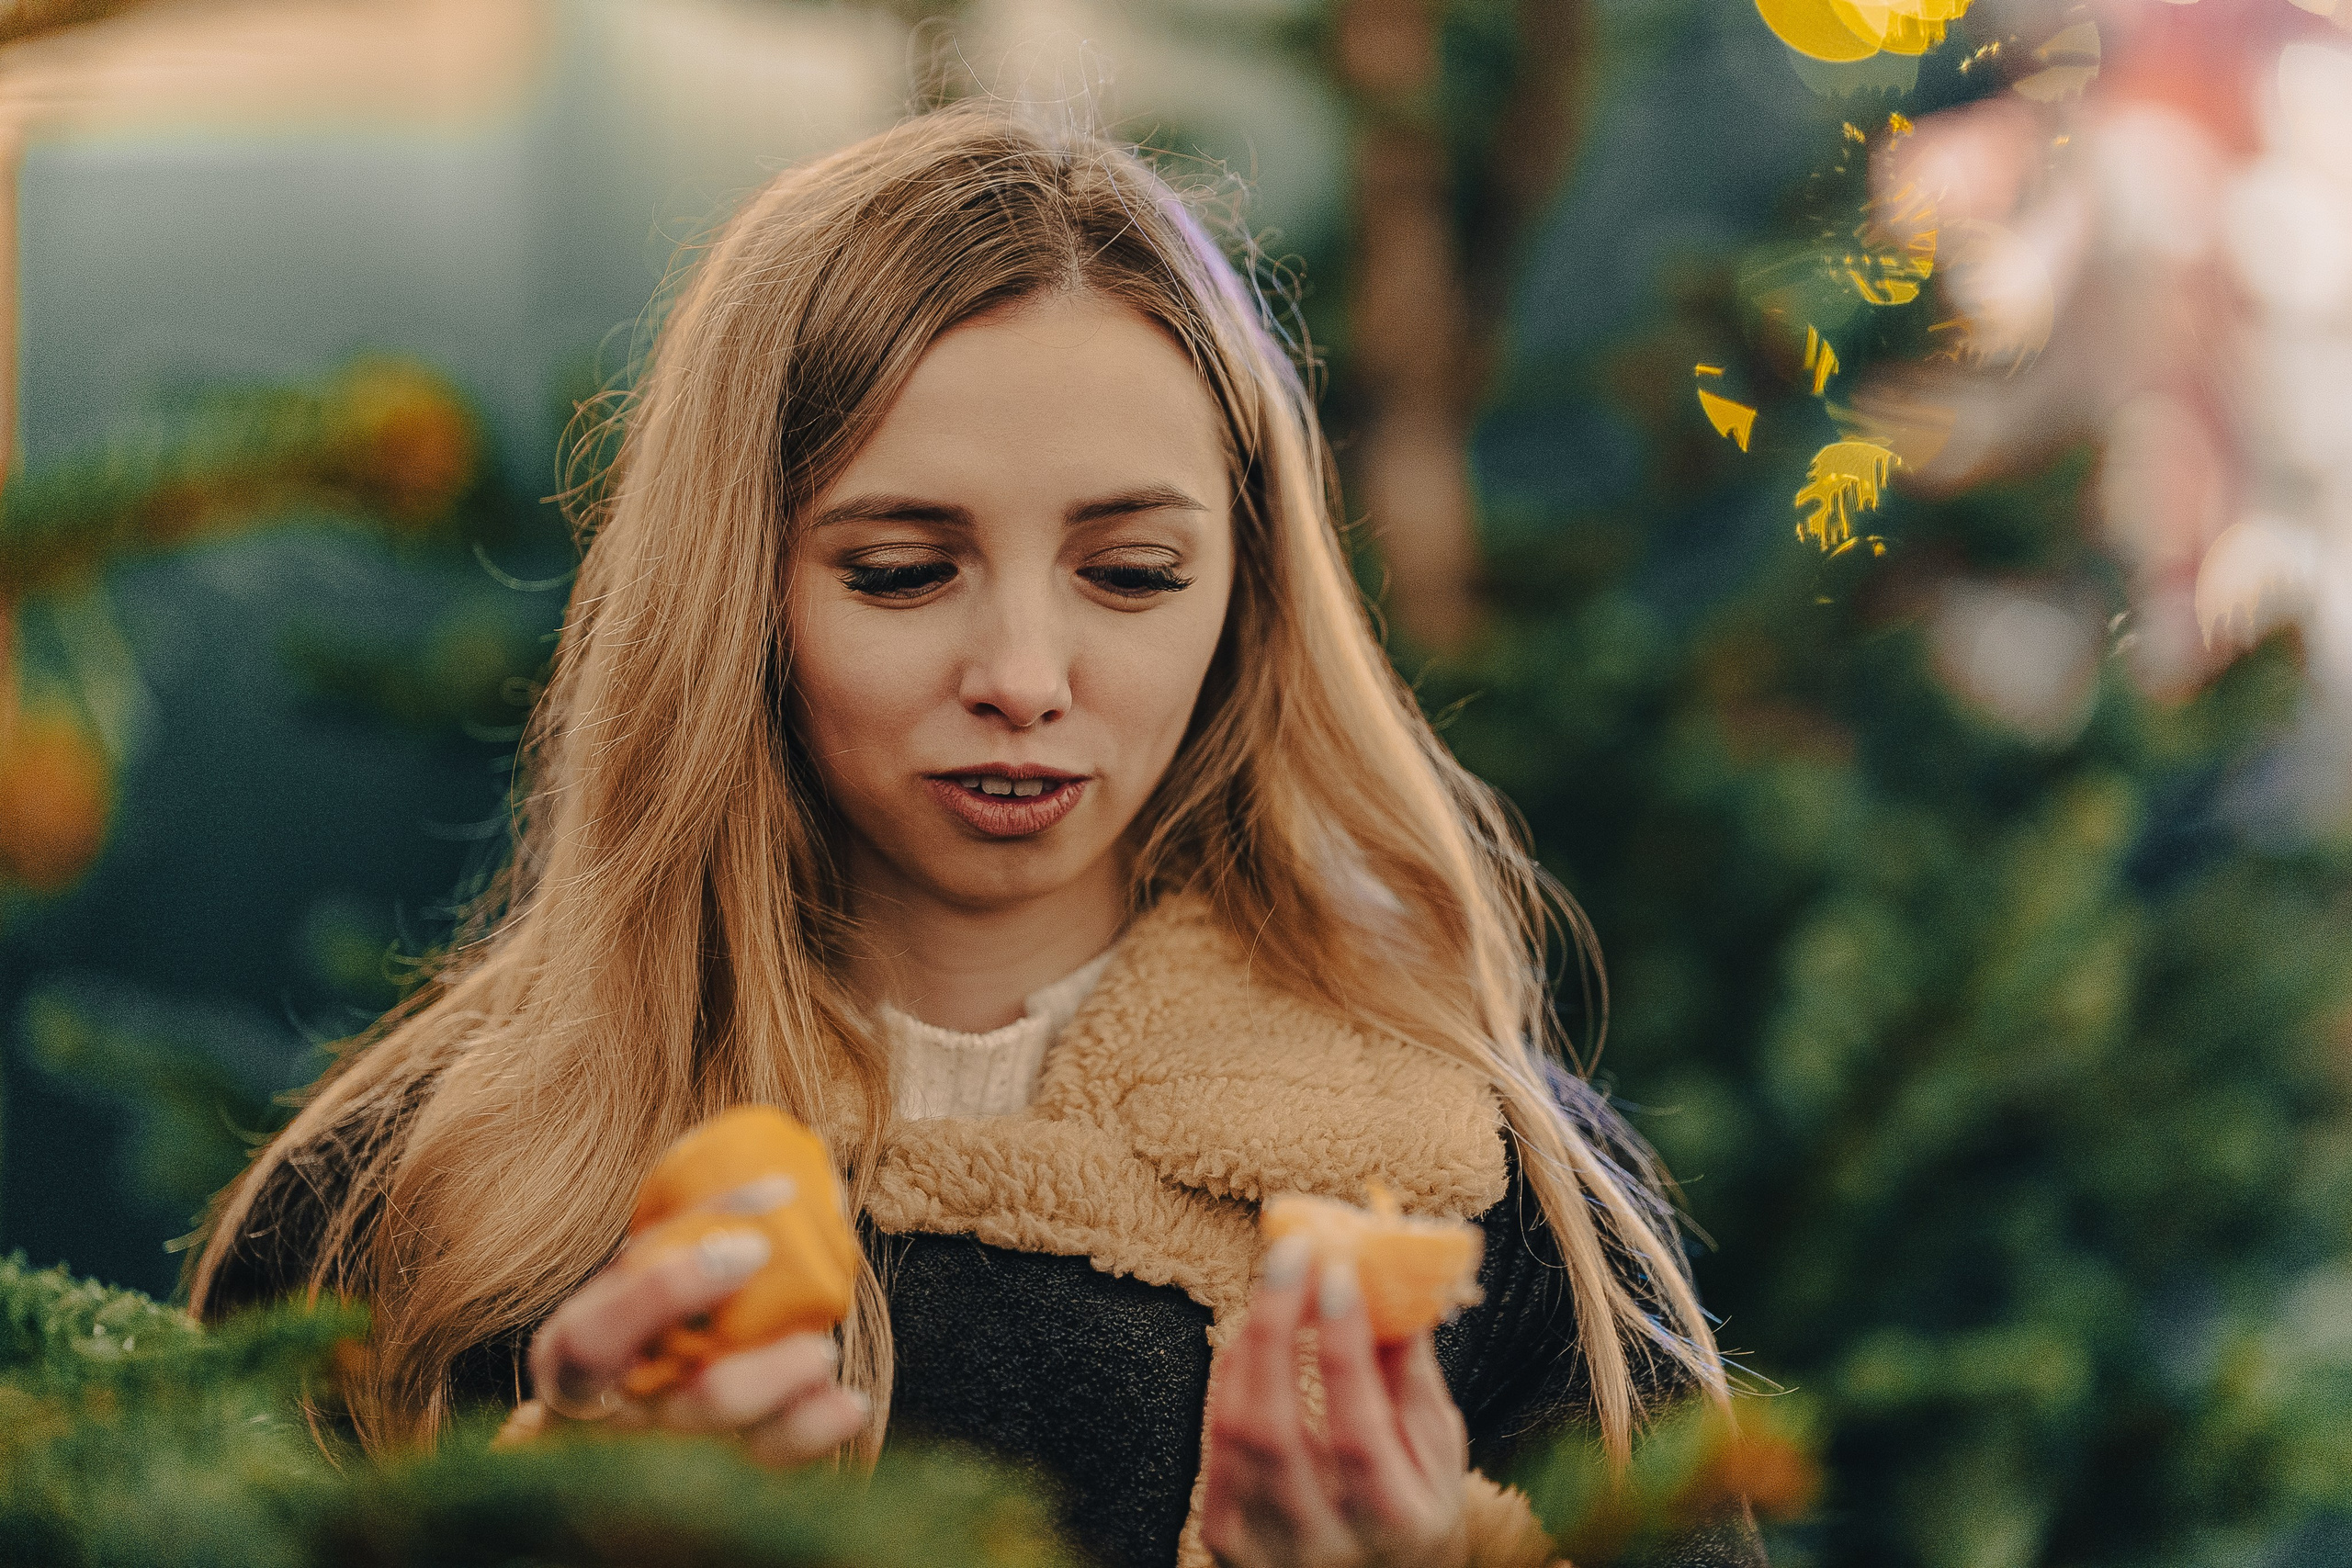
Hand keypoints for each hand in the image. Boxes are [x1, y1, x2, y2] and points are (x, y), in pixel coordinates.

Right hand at [506, 1183, 867, 1467]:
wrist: (612, 1404)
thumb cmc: (633, 1315)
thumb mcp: (635, 1269)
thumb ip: (691, 1229)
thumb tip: (786, 1187)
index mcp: (578, 1354)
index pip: (596, 1340)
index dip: (665, 1296)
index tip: (751, 1248)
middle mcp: (620, 1414)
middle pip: (680, 1414)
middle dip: (750, 1380)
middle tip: (814, 1337)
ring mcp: (668, 1454)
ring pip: (731, 1452)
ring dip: (789, 1408)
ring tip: (824, 1354)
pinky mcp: (716, 1475)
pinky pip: (766, 1468)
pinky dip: (811, 1435)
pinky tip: (848, 1405)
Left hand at [1202, 1237, 1471, 1567]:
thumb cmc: (1415, 1523)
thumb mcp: (1441, 1463)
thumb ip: (1416, 1383)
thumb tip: (1398, 1288)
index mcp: (1390, 1526)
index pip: (1356, 1432)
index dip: (1343, 1347)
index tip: (1342, 1274)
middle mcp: (1318, 1544)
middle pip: (1274, 1426)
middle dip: (1278, 1325)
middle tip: (1294, 1255)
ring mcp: (1260, 1545)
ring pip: (1234, 1426)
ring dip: (1252, 1340)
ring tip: (1279, 1285)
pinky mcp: (1222, 1536)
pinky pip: (1215, 1438)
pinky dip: (1232, 1375)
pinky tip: (1255, 1334)